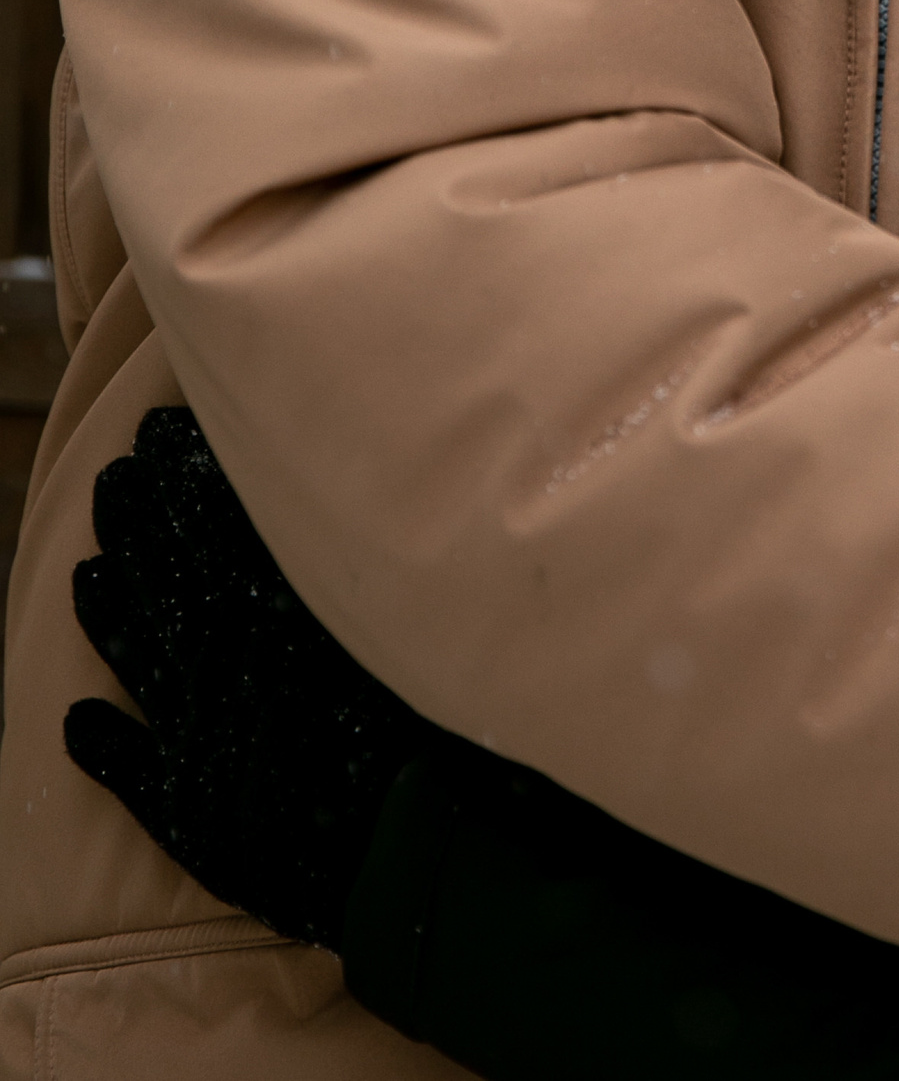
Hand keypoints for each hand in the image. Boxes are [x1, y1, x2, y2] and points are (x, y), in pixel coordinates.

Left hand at [64, 406, 450, 949]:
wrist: (413, 849)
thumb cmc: (440, 728)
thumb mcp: (413, 621)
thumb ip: (365, 559)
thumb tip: (340, 493)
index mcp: (273, 604)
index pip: (209, 521)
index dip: (178, 475)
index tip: (158, 433)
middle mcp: (224, 656)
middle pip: (163, 573)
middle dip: (135, 517)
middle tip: (114, 471)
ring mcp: (197, 732)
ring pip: (134, 649)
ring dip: (105, 604)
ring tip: (84, 564)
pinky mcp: (188, 806)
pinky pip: (127, 764)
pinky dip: (98, 741)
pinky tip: (72, 722)